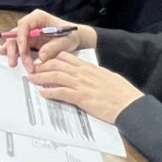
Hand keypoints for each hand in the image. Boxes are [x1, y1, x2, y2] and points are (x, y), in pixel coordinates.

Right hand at [1, 8, 96, 70]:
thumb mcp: (65, 41)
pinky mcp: (30, 40)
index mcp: (39, 17)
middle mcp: (32, 23)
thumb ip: (53, 47)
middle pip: (16, 33)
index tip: (23, 52)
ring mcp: (30, 32)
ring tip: (13, 63)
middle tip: (15, 62)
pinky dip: (16, 53)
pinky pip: (20, 46)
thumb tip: (41, 56)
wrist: (76, 38)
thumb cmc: (72, 35)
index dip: (21, 38)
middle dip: (14, 48)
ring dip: (14, 52)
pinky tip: (12, 58)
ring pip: (15, 40)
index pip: (24, 25)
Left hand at [28, 52, 142, 124]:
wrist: (129, 104)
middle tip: (32, 68)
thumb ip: (94, 73)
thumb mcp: (106, 76)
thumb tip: (89, 74)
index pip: (65, 57)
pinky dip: (50, 92)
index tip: (43, 60)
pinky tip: (42, 93)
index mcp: (88, 67)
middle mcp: (82, 73)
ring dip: (41, 77)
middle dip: (42, 65)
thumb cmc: (121, 92)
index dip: (52, 57)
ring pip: (56, 76)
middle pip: (57, 64)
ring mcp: (81, 84)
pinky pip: (61, 92)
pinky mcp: (81, 97)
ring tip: (32, 79)